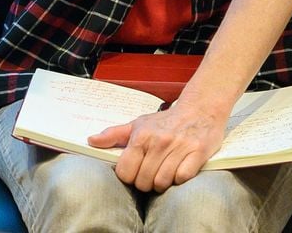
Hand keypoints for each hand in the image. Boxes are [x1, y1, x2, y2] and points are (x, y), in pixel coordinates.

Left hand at [87, 99, 226, 192]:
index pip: (125, 172)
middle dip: (146, 181)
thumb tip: (91, 140)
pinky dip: (179, 179)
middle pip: (143, 181)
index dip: (129, 175)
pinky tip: (179, 169)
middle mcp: (159, 141)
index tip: (136, 169)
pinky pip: (182, 178)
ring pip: (162, 183)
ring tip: (165, 170)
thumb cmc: (166, 120)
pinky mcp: (197, 153)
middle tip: (152, 171)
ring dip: (162, 182)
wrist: (200, 109)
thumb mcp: (139, 124)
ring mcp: (179, 147)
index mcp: (142, 136)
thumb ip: (114, 134)